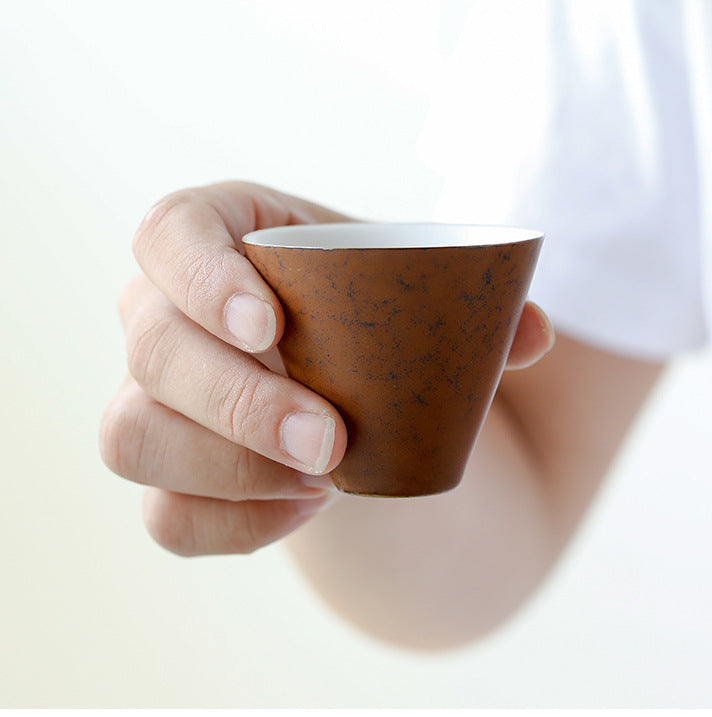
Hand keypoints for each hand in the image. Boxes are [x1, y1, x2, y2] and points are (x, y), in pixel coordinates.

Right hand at [100, 181, 553, 556]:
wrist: (340, 370)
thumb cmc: (364, 304)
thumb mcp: (413, 283)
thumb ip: (479, 303)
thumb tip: (534, 334)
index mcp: (217, 234)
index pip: (169, 231)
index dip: (201, 276)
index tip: (271, 325)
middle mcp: (163, 308)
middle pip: (152, 345)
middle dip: (237, 399)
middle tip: (330, 439)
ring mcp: (152, 392)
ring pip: (132, 434)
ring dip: (227, 470)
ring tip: (325, 481)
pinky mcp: (166, 466)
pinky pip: (162, 513)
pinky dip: (232, 524)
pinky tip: (305, 510)